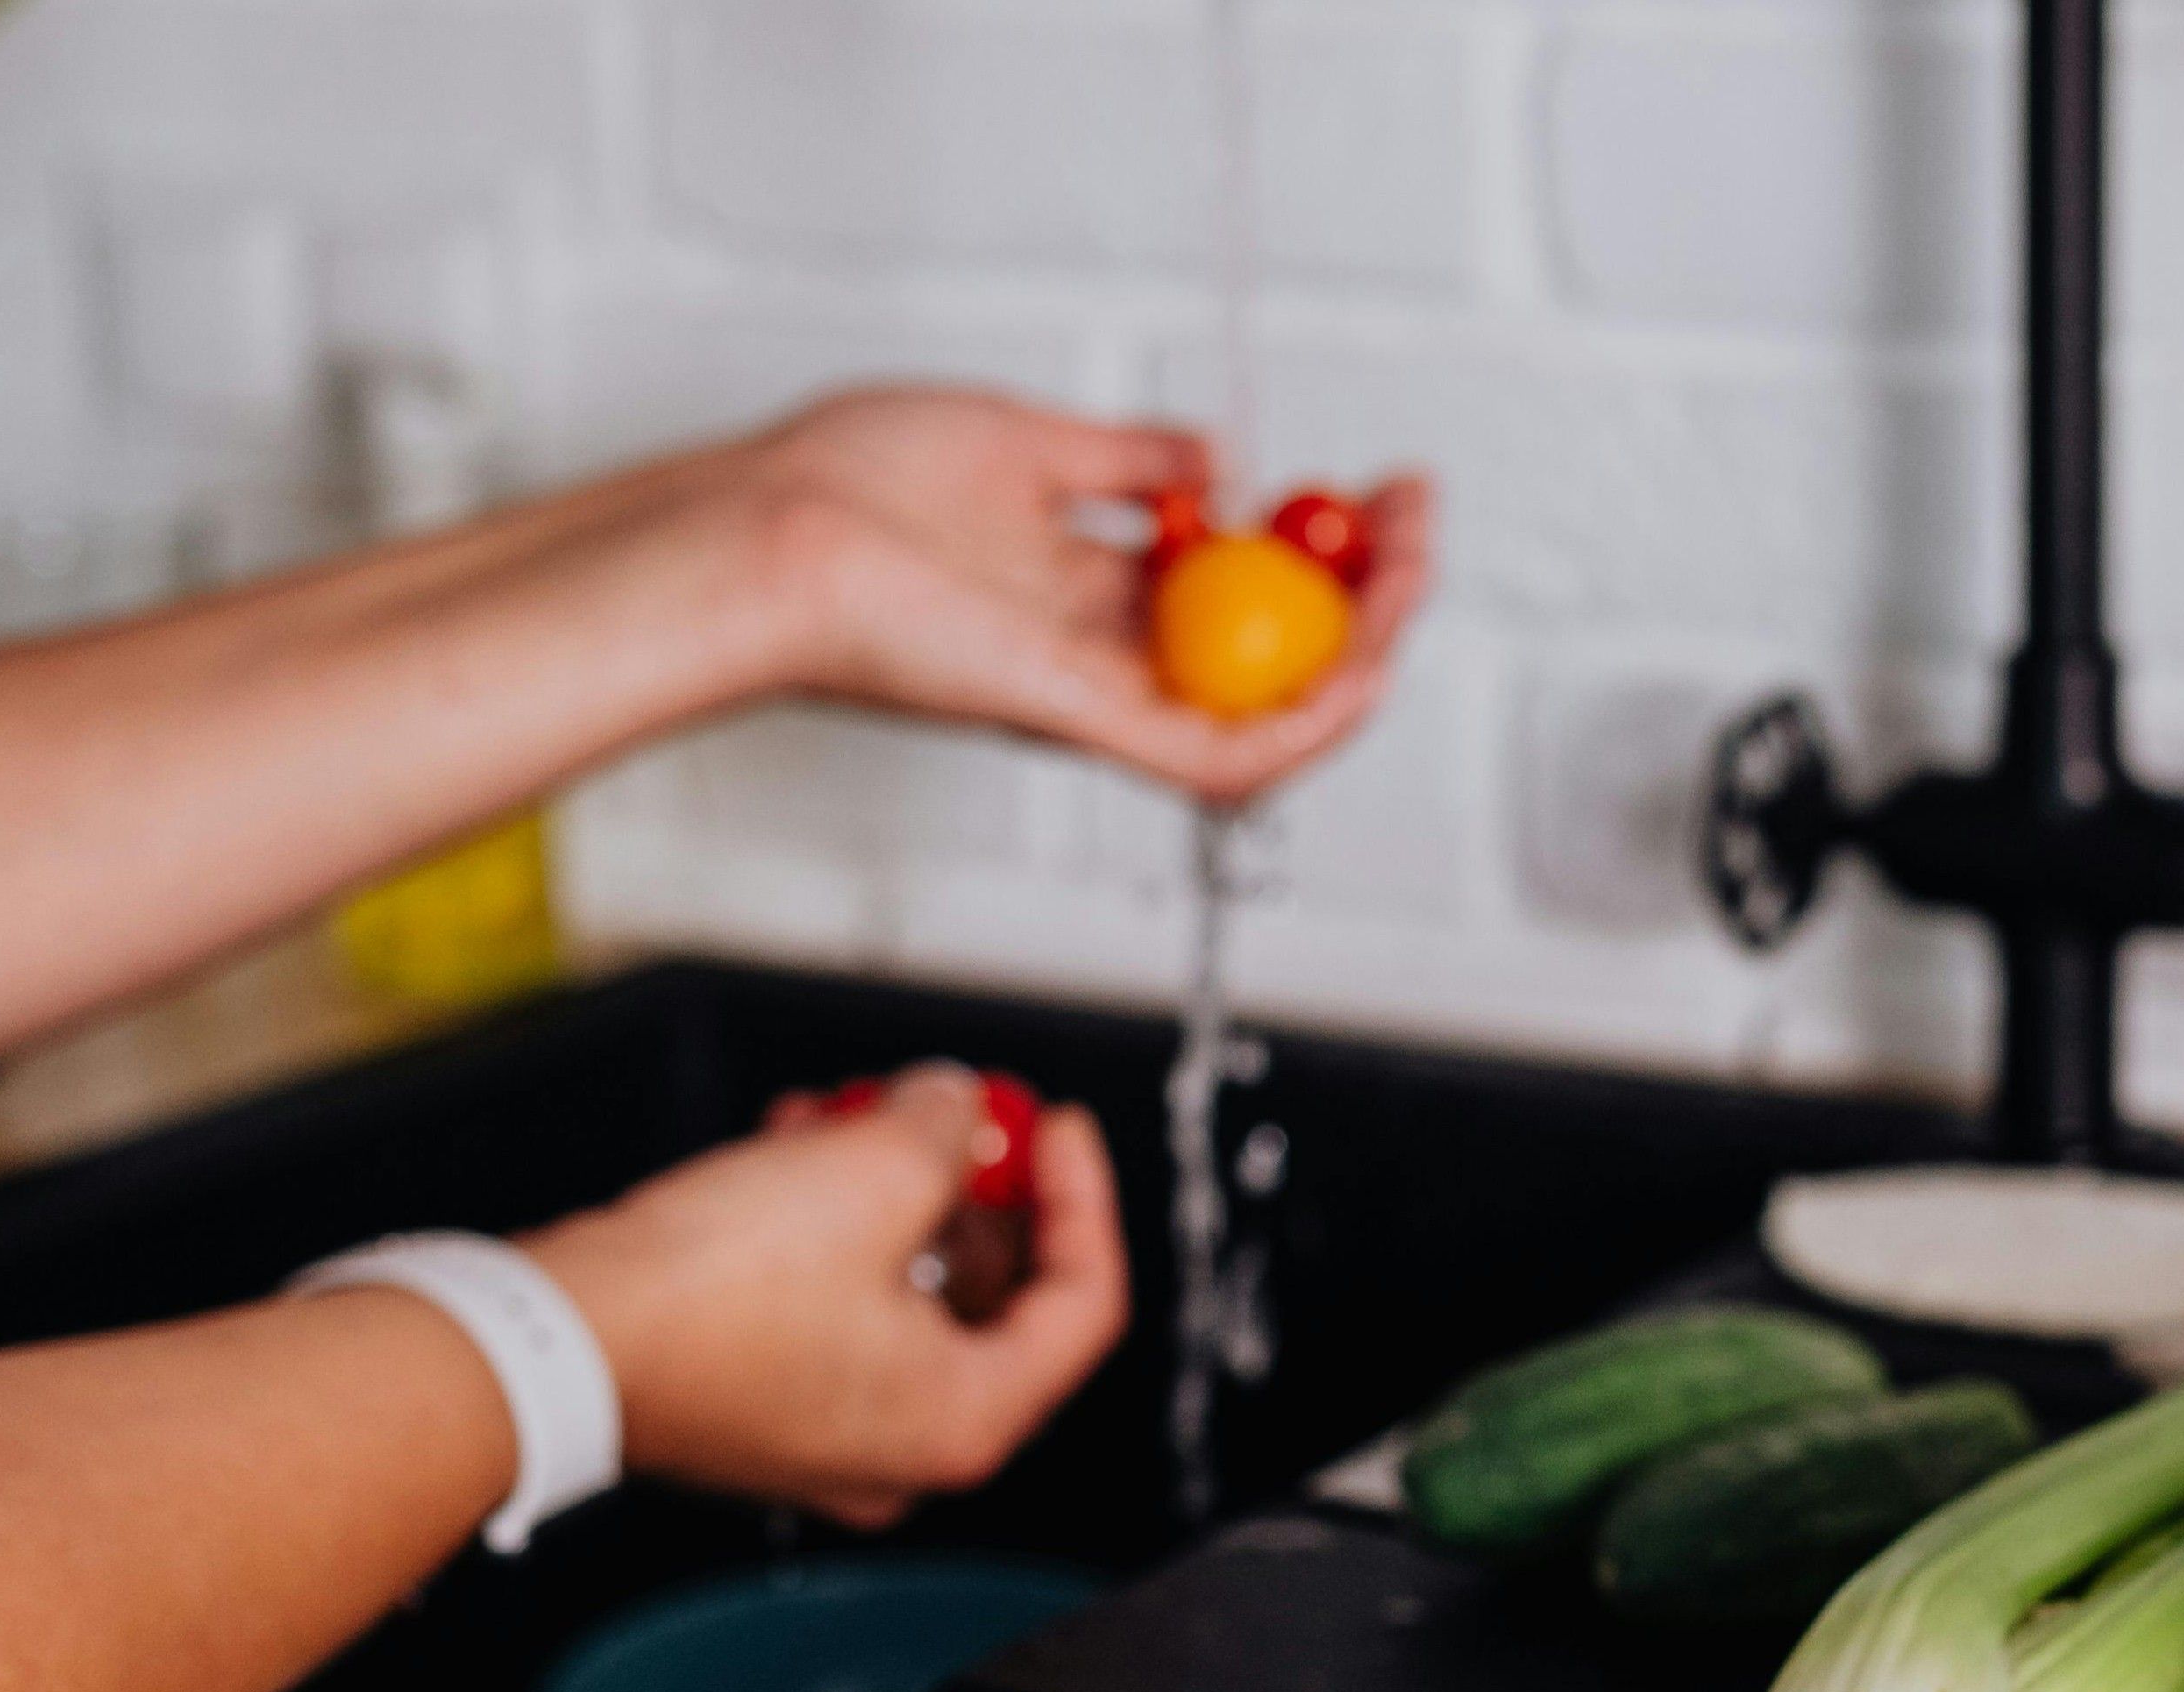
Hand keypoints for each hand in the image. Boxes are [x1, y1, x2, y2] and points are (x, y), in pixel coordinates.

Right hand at [520, 1064, 1129, 1526]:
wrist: (545, 1342)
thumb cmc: (700, 1298)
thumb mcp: (872, 1172)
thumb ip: (944, 1127)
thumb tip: (951, 1104)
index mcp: (964, 1422)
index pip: (1082, 1306)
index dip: (1083, 1198)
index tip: (1058, 1128)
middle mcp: (902, 1449)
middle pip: (992, 1295)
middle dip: (970, 1184)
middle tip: (954, 1112)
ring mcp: (825, 1431)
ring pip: (903, 1287)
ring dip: (888, 1187)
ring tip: (856, 1111)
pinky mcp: (756, 1398)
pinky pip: (830, 1300)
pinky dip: (828, 1224)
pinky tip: (798, 1145)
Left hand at [726, 387, 1436, 805]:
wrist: (764, 535)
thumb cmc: (844, 489)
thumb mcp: (1018, 441)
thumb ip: (1125, 457)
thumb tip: (1222, 457)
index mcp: (1090, 599)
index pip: (1244, 592)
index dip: (1327, 543)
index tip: (1375, 484)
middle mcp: (1108, 661)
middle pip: (1278, 653)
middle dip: (1372, 588)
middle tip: (1418, 518)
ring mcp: (1102, 702)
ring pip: (1275, 712)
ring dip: (1367, 650)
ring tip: (1413, 571)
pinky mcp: (1090, 730)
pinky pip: (1228, 760)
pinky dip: (1311, 724)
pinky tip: (1366, 665)